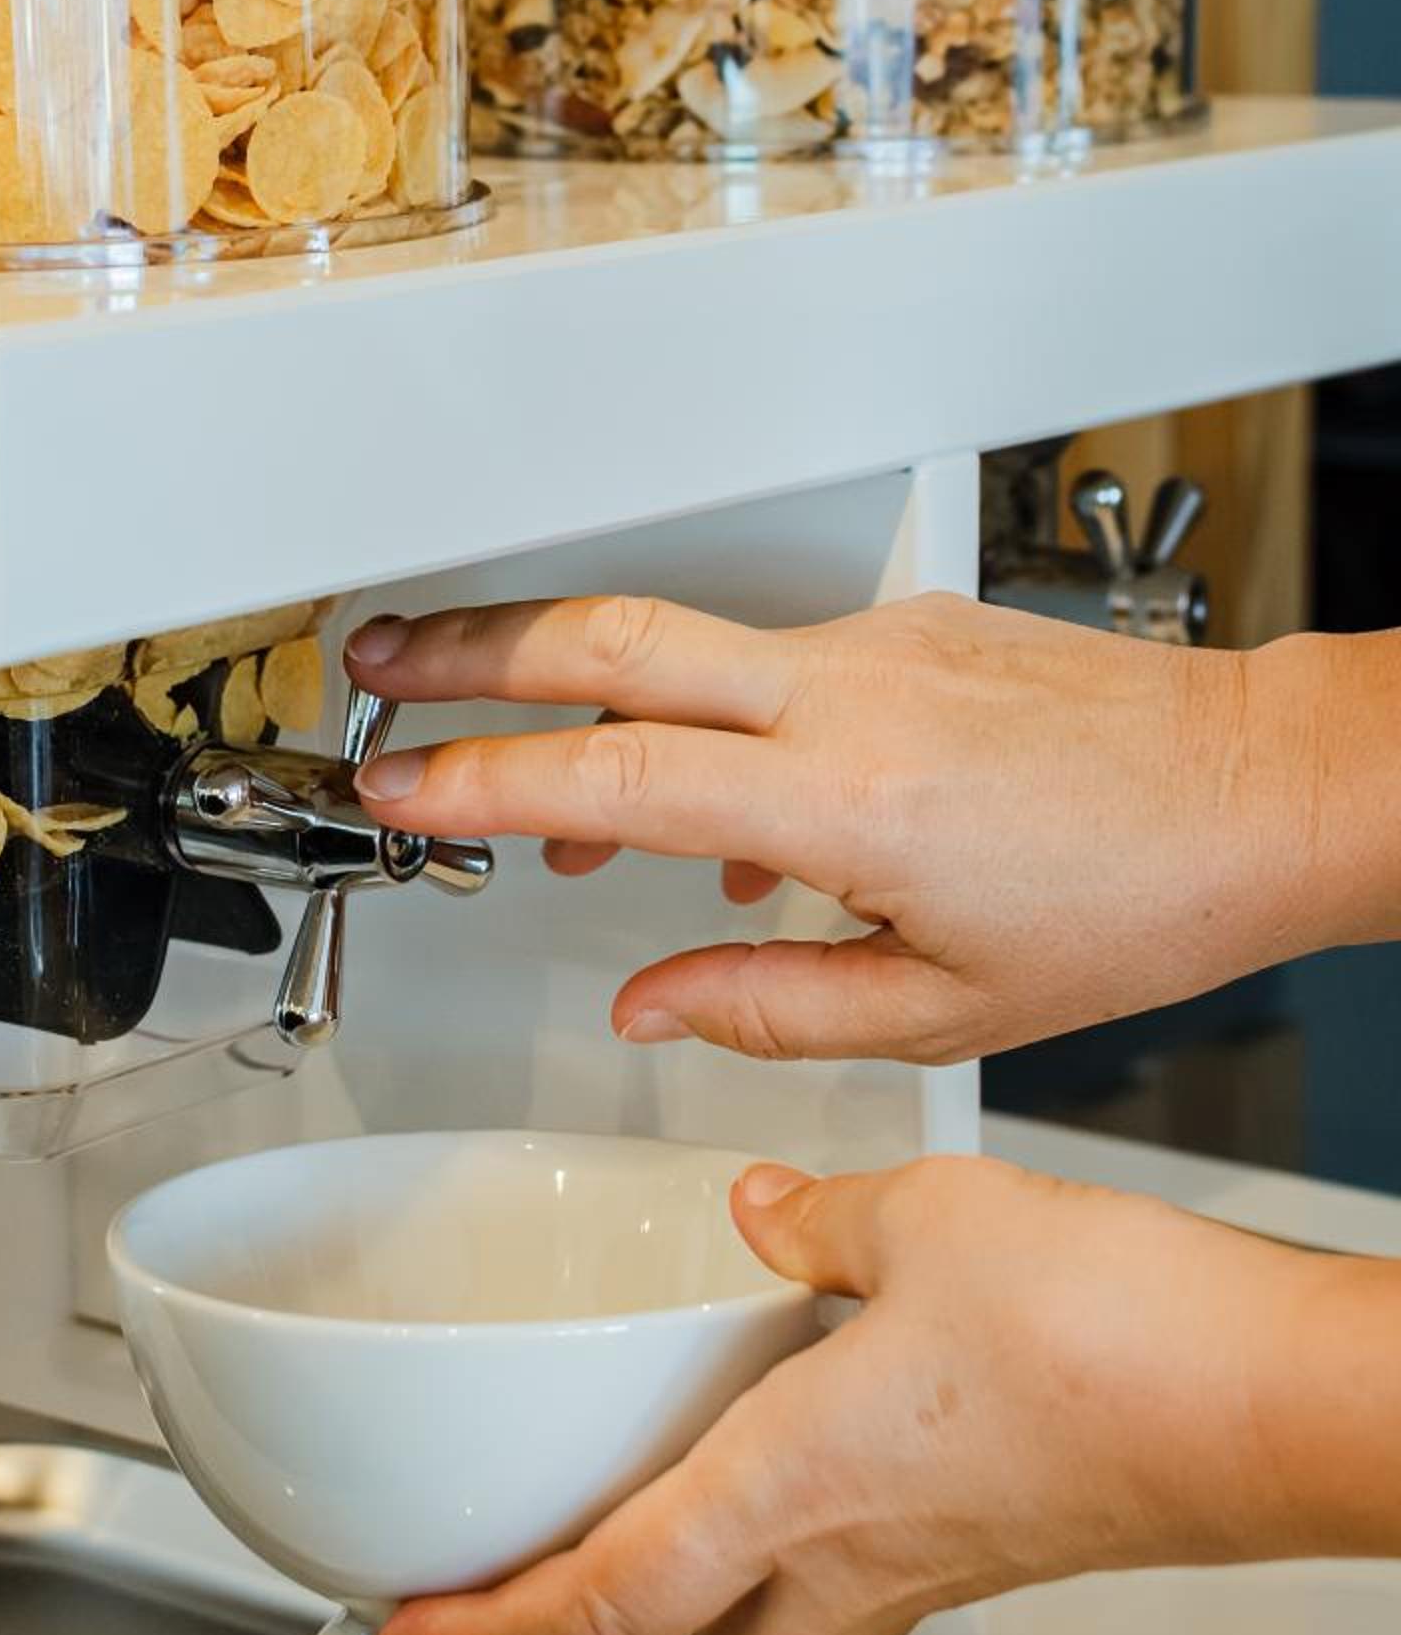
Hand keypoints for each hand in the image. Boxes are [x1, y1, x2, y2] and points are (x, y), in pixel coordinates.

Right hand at [345, 591, 1388, 1063]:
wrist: (1258, 787)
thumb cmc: (1135, 900)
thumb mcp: (943, 1009)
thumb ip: (769, 1004)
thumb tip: (648, 998)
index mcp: (846, 802)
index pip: (614, 776)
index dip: (484, 780)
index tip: (399, 785)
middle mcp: (845, 696)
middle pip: (612, 636)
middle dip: (470, 646)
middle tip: (376, 667)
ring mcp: (873, 644)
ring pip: (678, 640)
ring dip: (574, 687)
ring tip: (520, 773)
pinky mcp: (902, 625)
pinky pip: (760, 659)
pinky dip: (696, 714)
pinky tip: (709, 804)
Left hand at [376, 1156, 1392, 1634]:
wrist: (1273, 1401)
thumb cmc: (1116, 1333)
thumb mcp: (927, 1219)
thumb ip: (818, 1216)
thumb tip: (757, 1208)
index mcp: (793, 1485)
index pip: (604, 1598)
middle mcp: (850, 1561)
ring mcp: (927, 1574)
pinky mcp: (991, 1553)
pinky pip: (853, 1610)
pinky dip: (782, 1603)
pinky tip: (785, 1517)